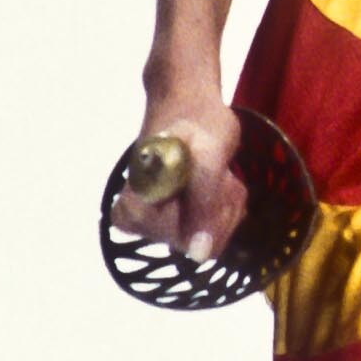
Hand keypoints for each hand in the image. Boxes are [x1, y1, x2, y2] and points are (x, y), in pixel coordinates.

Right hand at [110, 88, 246, 264]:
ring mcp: (156, 225)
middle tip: (219, 172)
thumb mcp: (208, 155)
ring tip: (217, 173)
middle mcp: (137, 223)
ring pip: (211, 240)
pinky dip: (225, 208)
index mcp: (134, 209)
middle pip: (201, 245)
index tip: (212, 174)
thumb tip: (199, 255)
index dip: (212, 210)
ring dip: (226, 204)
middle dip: (222, 207)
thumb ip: (203, 203)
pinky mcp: (174, 223)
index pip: (189, 241)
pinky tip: (217, 182)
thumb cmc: (196, 123)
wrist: (189, 105)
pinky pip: (212, 234)